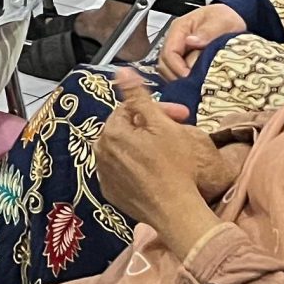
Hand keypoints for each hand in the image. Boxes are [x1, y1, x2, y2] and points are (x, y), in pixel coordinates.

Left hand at [95, 77, 225, 254]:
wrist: (176, 212)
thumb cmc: (174, 166)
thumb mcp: (161, 125)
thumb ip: (138, 96)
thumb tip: (121, 71)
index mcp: (110, 132)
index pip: (131, 109)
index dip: (159, 109)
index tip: (183, 115)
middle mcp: (100, 151)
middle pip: (126, 129)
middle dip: (150, 126)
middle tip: (177, 132)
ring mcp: (104, 174)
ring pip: (123, 150)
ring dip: (143, 146)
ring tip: (167, 151)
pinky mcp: (111, 194)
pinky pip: (122, 172)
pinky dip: (137, 167)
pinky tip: (156, 171)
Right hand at [156, 1, 248, 79]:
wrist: (231, 17)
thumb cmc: (225, 18)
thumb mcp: (220, 21)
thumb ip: (207, 32)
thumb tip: (191, 42)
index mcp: (180, 29)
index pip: (169, 52)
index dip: (177, 68)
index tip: (190, 77)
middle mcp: (175, 40)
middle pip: (164, 63)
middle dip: (176, 76)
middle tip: (192, 86)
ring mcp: (179, 50)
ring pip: (168, 69)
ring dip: (179, 79)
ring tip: (195, 86)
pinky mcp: (185, 58)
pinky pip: (177, 72)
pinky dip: (183, 79)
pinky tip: (196, 84)